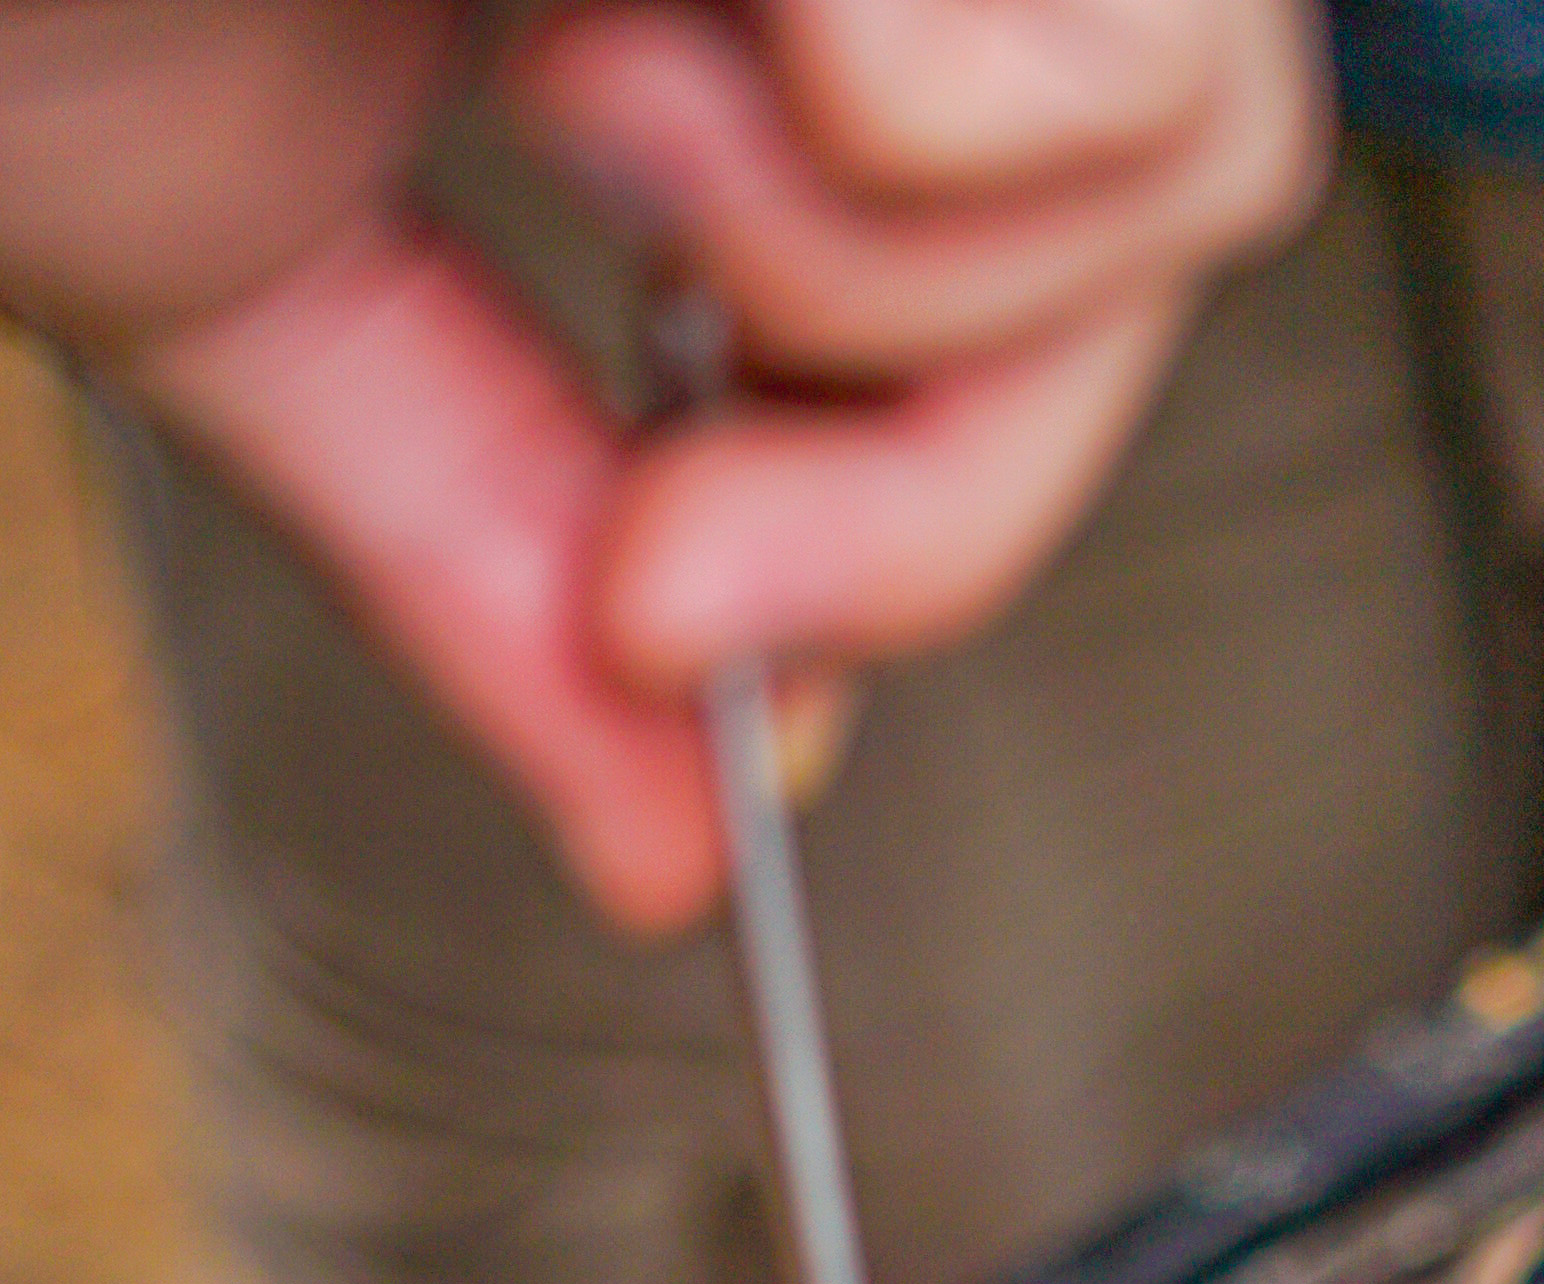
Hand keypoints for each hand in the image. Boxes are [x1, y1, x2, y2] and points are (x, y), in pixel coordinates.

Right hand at [0, 0, 1329, 927]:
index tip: (684, 634)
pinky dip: (912, 111)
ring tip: (582, 95)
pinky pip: (1132, 42)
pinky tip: (608, 18)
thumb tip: (671, 853)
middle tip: (653, 490)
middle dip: (935, 456)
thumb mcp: (246, 269)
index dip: (937, 503)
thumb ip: (480, 544)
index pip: (1062, 242)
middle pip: (1197, 197)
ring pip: (1210, 124)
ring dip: (889, 260)